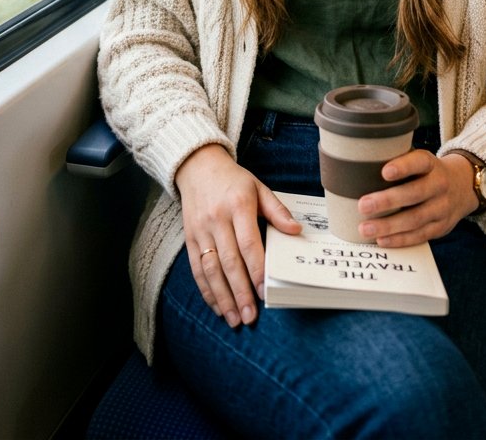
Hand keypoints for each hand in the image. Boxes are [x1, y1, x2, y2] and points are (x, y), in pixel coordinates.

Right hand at [175, 144, 300, 327]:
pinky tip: (216, 306)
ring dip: (223, 297)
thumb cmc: (234, 181)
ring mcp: (201, 229)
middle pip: (229, 261)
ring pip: (211, 269)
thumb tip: (296, 230)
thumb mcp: (259, 188)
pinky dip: (206, 290)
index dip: (256, 269)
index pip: (248, 243)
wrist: (198, 167)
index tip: (265, 292)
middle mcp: (217, 219)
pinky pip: (197, 268)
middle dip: (240, 292)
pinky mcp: (189, 237)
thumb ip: (277, 210)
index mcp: (238, 205)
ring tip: (235, 318)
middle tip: (251, 317)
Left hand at [356, 149, 479, 246]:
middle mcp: (440, 185)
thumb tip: (356, 167)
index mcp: (431, 164)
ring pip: (415, 218)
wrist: (461, 186)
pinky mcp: (441, 227)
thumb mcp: (419, 160)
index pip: (420, 162)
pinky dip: (400, 239)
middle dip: (387, 201)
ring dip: (389, 226)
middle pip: (415, 193)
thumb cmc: (426, 172)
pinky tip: (382, 240)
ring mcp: (442, 208)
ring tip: (365, 228)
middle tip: (363, 205)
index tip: (384, 172)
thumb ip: (397, 162)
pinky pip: (420, 235)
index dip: (403, 167)